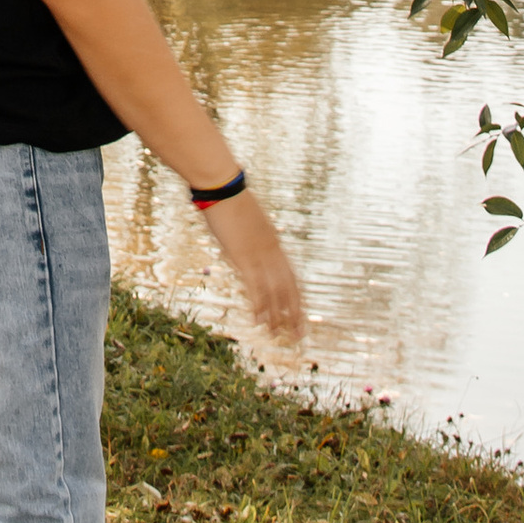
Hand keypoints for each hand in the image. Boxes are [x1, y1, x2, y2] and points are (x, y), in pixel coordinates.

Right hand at [201, 187, 305, 341]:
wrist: (223, 187)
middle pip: (289, 289)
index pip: (292, 278)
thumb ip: (253, 236)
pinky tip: (258, 320)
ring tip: (276, 334)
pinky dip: (259, 305)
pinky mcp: (243, 257)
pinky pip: (255, 286)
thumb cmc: (230, 200)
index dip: (297, 300)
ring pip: (274, 292)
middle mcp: (272, 252)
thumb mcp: (248, 221)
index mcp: (275, 245)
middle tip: (297, 336)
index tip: (300, 318)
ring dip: (276, 316)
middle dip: (294, 314)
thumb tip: (249, 242)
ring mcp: (259, 255)